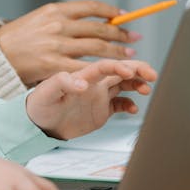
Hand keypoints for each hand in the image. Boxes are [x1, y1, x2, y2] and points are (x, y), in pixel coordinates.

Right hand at [0, 1, 140, 85]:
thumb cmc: (19, 36)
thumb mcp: (40, 18)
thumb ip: (65, 18)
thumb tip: (95, 21)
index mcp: (55, 10)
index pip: (92, 7)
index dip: (111, 12)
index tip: (123, 16)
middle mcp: (58, 26)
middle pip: (99, 28)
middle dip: (121, 33)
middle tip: (134, 37)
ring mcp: (56, 46)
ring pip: (97, 48)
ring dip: (117, 51)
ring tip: (129, 54)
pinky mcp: (53, 66)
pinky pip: (84, 67)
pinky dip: (100, 68)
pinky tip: (110, 71)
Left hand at [26, 58, 156, 139]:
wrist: (37, 123)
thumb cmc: (38, 105)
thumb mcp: (47, 92)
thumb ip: (63, 84)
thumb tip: (82, 84)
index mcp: (82, 76)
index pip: (104, 67)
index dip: (118, 66)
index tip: (130, 71)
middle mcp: (93, 84)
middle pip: (120, 72)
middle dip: (138, 70)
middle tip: (152, 75)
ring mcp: (98, 96)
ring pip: (124, 85)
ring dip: (137, 84)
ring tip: (146, 89)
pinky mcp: (101, 110)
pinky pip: (120, 104)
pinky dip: (129, 104)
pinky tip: (133, 109)